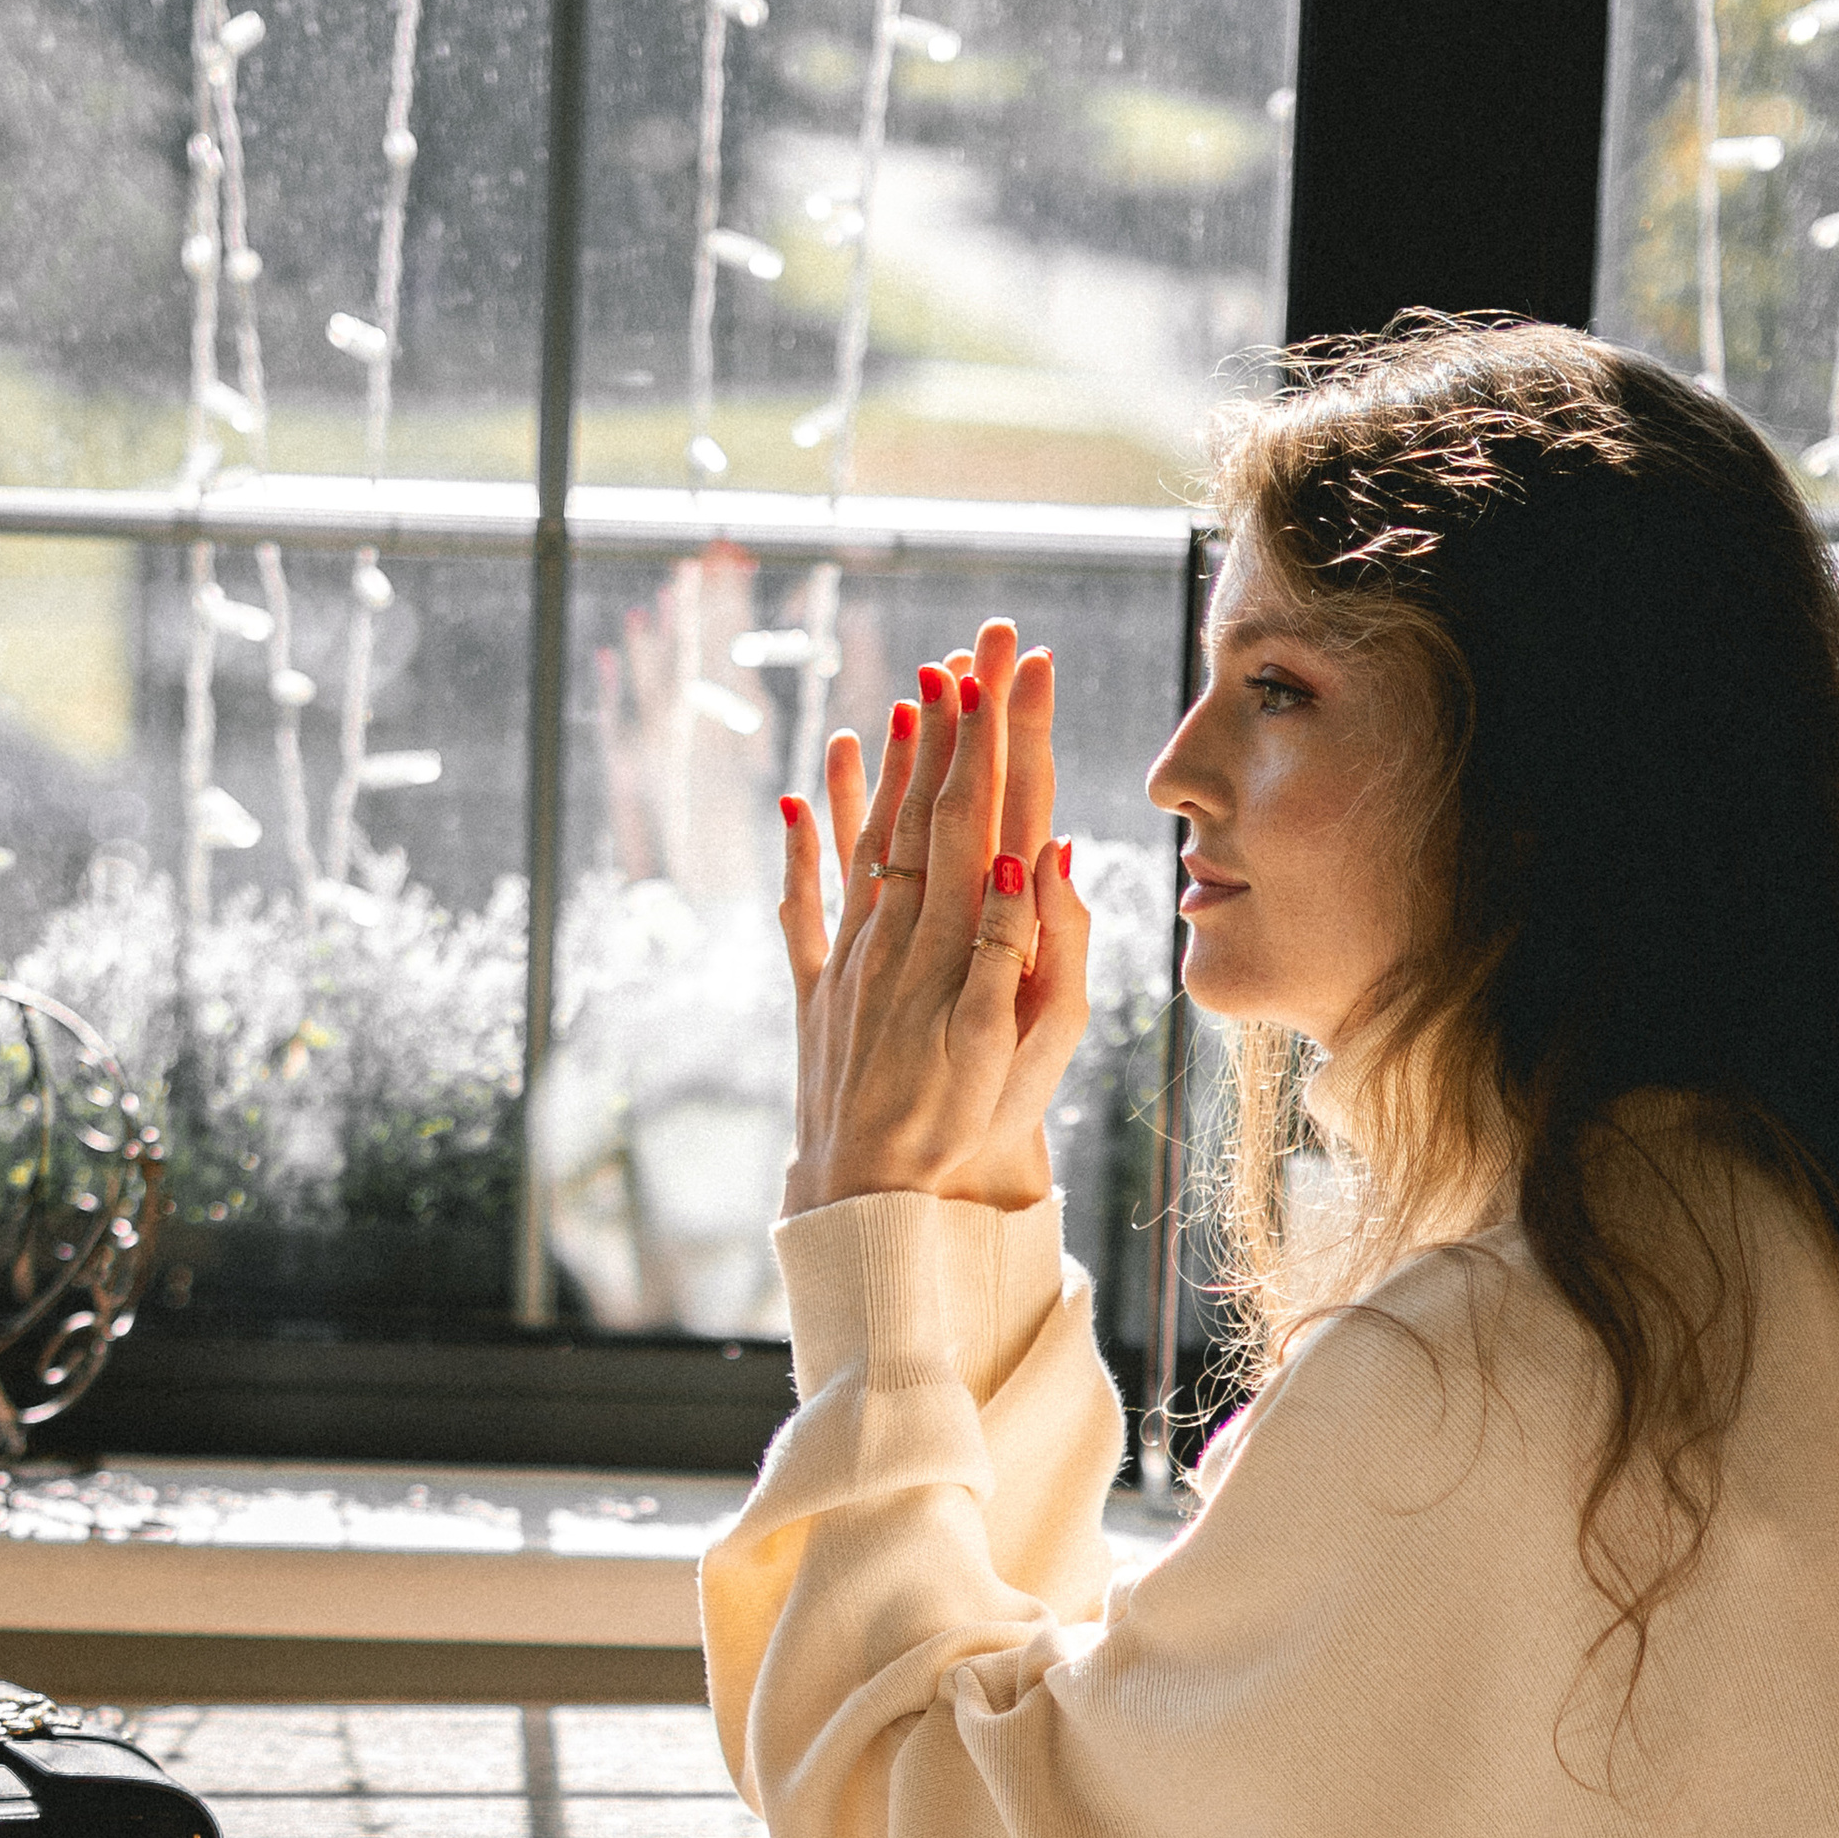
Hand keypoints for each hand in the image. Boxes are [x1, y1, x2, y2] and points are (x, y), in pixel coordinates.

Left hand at [777, 616, 1090, 1216]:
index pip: (984, 811)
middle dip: (955, 721)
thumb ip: (1029, 942)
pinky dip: (803, 845)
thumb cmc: (967, 1123)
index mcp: (959, 937)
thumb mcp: (1026, 1043)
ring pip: (872, 838)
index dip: (999, 736)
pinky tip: (801, 793)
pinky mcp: (819, 990)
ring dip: (889, 766)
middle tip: (973, 645)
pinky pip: (804, 905)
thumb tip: (1037, 850)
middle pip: (931, 807)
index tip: (1012, 667)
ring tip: (905, 698)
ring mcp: (854, 957)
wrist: (876, 1193)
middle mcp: (902, 931)